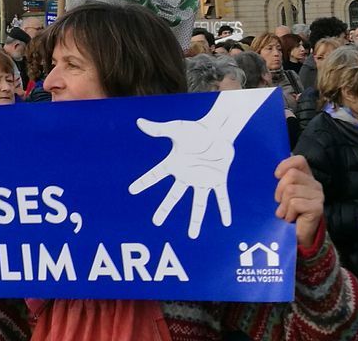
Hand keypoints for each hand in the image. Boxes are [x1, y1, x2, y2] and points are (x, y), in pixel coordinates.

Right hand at [129, 117, 235, 237]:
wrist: (218, 129)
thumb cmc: (196, 129)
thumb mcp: (176, 129)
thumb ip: (159, 129)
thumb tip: (139, 122)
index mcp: (175, 164)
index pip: (155, 175)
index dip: (143, 182)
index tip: (131, 190)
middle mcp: (187, 176)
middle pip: (173, 196)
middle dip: (164, 209)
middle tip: (155, 222)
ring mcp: (202, 180)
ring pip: (198, 204)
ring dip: (195, 220)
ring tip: (192, 236)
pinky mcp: (218, 180)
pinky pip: (221, 198)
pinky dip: (224, 209)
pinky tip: (226, 223)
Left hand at [275, 156, 324, 247]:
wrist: (298, 235)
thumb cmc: (288, 212)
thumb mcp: (283, 193)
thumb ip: (281, 181)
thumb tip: (272, 173)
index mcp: (306, 177)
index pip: (299, 160)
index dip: (285, 165)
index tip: (276, 176)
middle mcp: (315, 184)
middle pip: (291, 175)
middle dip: (279, 190)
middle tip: (279, 202)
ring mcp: (318, 196)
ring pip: (291, 190)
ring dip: (283, 204)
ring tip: (285, 213)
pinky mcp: (317, 208)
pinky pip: (295, 204)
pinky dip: (288, 212)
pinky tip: (291, 218)